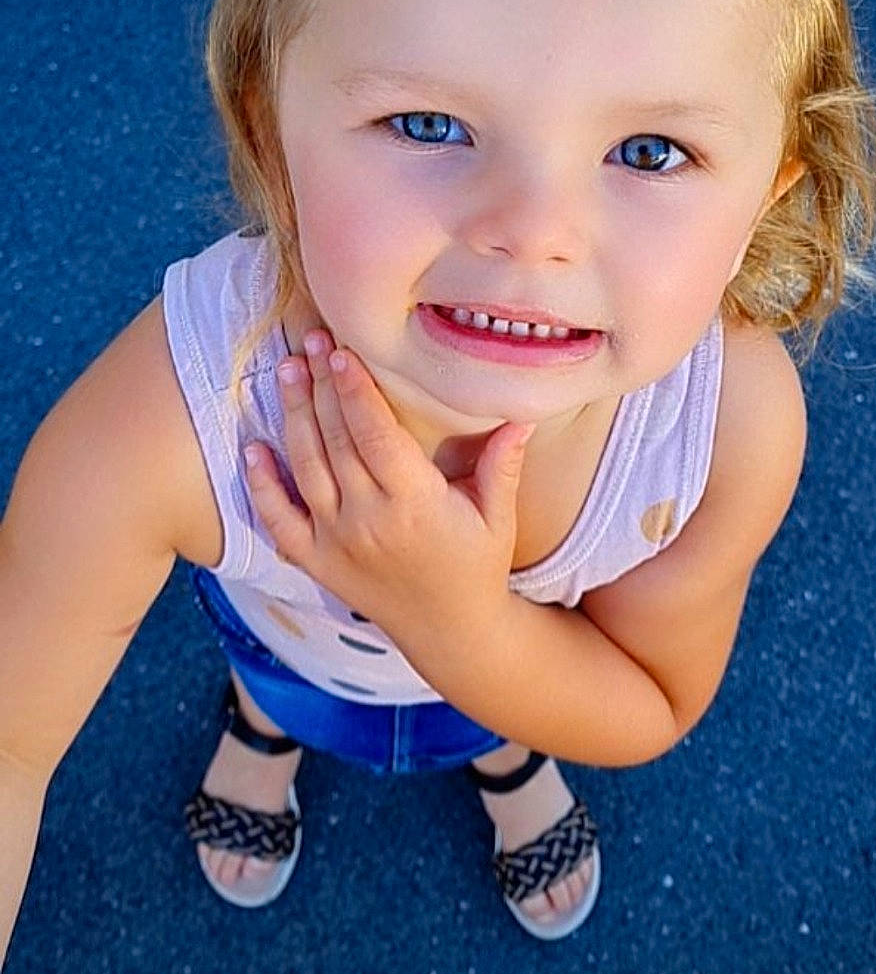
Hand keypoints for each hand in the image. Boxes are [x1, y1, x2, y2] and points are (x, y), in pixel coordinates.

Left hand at [244, 332, 535, 646]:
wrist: (449, 631)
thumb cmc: (476, 565)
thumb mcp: (497, 517)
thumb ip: (502, 465)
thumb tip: (524, 415)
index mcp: (414, 504)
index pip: (376, 436)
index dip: (356, 392)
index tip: (343, 352)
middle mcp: (368, 521)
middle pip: (336, 442)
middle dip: (322, 387)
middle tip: (312, 342)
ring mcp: (336, 542)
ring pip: (306, 468)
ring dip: (293, 417)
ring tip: (288, 370)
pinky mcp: (316, 561)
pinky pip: (279, 521)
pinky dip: (262, 485)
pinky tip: (253, 448)